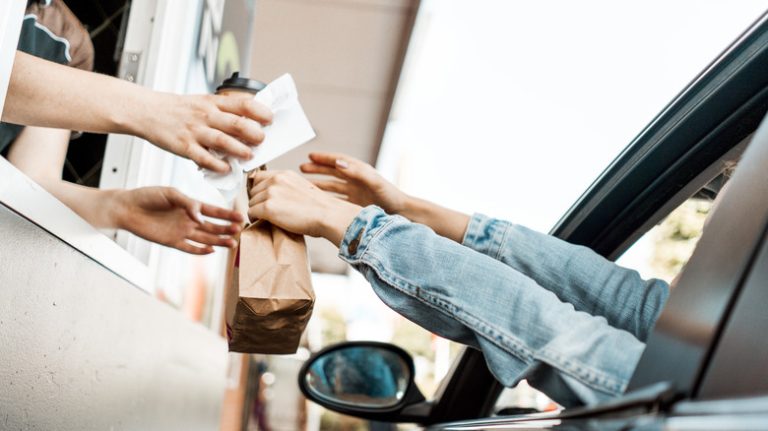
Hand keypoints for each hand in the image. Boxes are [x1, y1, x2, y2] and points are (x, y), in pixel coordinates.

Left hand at [112, 187, 243, 254]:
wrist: (127, 208)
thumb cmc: (147, 196)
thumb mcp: (170, 193)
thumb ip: (188, 203)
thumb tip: (201, 217)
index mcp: (191, 206)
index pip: (214, 211)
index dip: (227, 214)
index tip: (240, 216)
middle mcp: (189, 220)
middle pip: (213, 226)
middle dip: (226, 228)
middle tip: (239, 231)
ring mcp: (182, 231)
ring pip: (205, 238)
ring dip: (218, 241)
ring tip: (232, 243)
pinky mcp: (172, 242)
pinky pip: (189, 248)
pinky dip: (200, 250)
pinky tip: (211, 250)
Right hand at [136, 92, 272, 172]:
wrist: (147, 111)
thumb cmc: (180, 109)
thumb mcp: (204, 102)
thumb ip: (225, 111)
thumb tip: (252, 122)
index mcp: (214, 103)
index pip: (244, 104)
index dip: (261, 112)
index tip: (271, 120)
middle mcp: (206, 115)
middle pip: (237, 123)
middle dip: (254, 133)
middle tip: (262, 141)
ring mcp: (195, 131)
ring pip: (222, 141)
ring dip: (239, 150)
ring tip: (249, 156)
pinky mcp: (184, 146)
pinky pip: (203, 158)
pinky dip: (217, 165)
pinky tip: (226, 168)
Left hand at [247, 170, 361, 245]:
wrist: (328, 215)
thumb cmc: (320, 208)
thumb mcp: (302, 188)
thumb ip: (286, 187)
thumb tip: (273, 196)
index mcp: (284, 174)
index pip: (259, 177)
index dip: (259, 190)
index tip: (262, 199)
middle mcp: (276, 180)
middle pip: (253, 190)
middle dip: (258, 201)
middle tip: (267, 212)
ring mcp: (271, 193)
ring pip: (251, 202)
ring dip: (257, 211)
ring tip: (268, 219)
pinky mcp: (268, 207)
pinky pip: (251, 212)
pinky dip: (255, 219)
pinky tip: (265, 223)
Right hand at [299, 152, 407, 213]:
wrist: (402, 213)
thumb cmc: (391, 197)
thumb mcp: (375, 183)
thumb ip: (358, 173)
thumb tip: (339, 163)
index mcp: (360, 171)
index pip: (338, 161)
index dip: (324, 158)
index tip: (310, 156)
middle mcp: (356, 180)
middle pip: (332, 171)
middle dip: (317, 169)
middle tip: (301, 168)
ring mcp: (355, 192)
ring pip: (332, 186)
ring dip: (318, 183)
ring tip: (303, 183)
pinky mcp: (354, 204)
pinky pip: (336, 199)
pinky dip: (325, 198)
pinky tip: (315, 201)